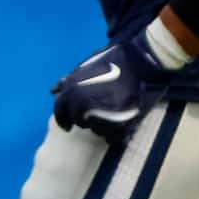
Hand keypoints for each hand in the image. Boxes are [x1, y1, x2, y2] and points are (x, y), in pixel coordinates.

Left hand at [48, 36, 169, 137]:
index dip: (63, 118)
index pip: (60, 111)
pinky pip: (110, 138)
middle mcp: (84, 106)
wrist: (144, 63)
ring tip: (112, 112)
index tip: (68, 124)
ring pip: (95, 130)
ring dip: (100, 124)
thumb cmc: (117, 60)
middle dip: (85, 117)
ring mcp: (102, 116)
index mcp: (73, 91)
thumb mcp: (89, 63)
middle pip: (79, 121)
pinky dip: (114, 133)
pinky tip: (120, 122)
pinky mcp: (121, 126)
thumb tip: (53, 91)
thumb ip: (70, 79)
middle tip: (99, 109)